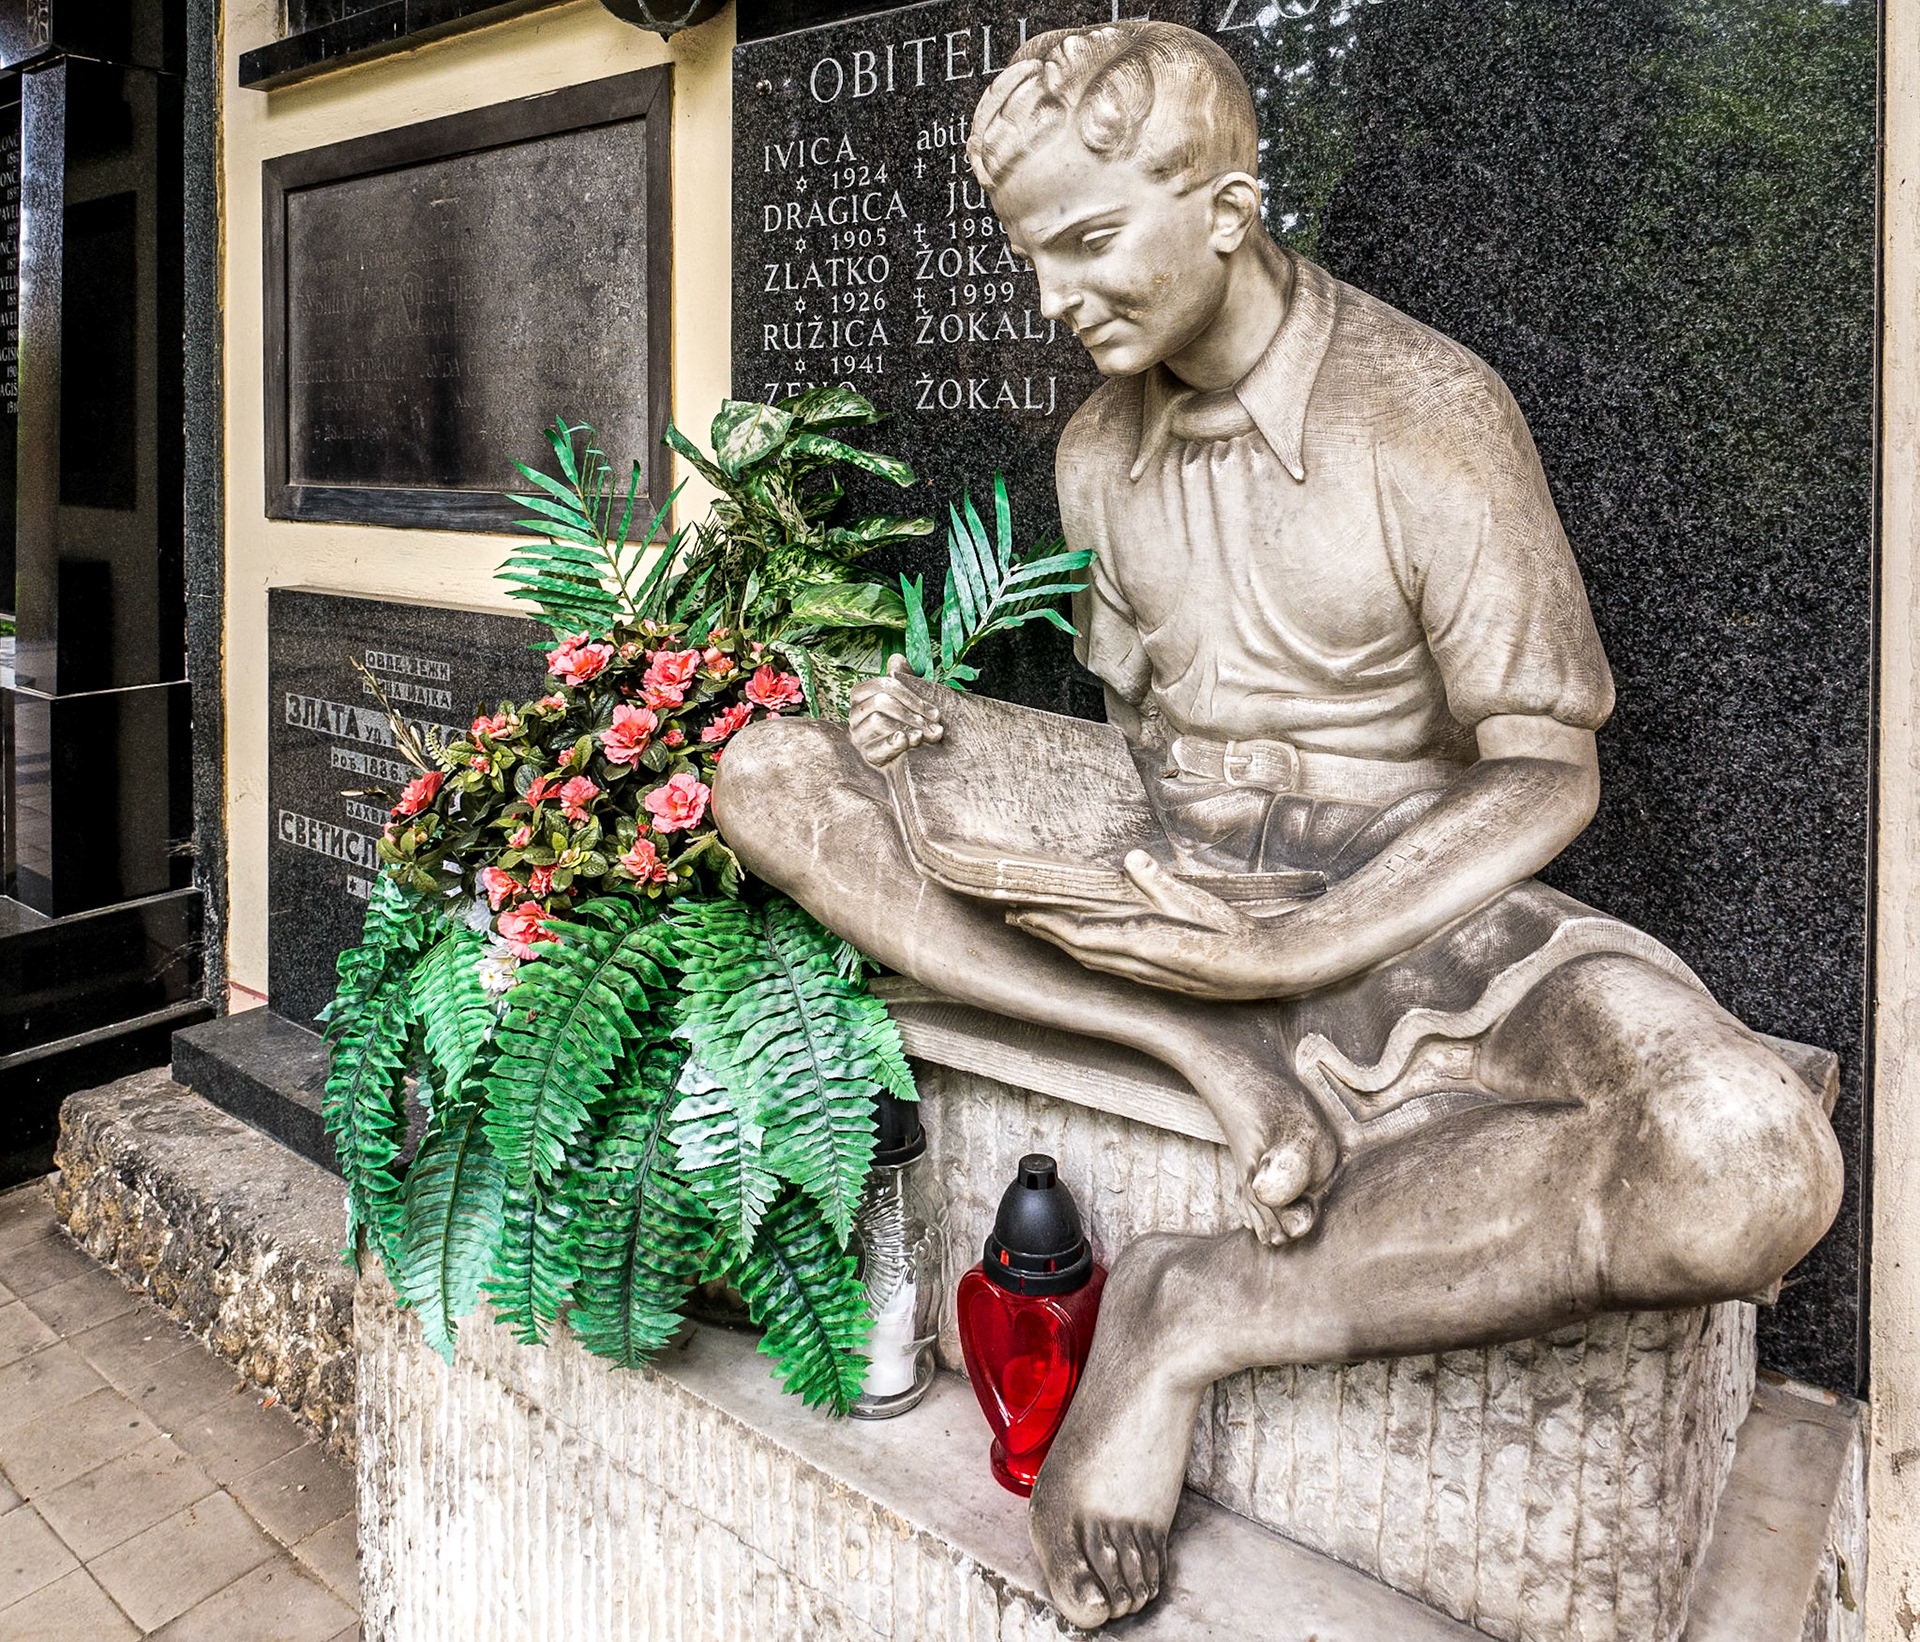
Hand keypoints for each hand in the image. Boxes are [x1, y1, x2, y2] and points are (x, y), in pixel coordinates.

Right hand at [849, 655, 943, 768]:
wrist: (914, 759)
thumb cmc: (911, 724)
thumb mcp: (910, 702)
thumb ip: (903, 680)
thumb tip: (897, 658)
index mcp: (863, 695)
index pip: (883, 685)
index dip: (910, 695)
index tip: (934, 711)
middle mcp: (856, 714)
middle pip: (880, 702)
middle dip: (912, 713)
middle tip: (935, 727)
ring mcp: (859, 736)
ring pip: (877, 720)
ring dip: (907, 726)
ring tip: (926, 735)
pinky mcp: (866, 757)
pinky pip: (874, 748)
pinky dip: (892, 743)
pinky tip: (906, 740)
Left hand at [1009, 852, 1279, 999]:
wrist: (1263, 970)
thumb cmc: (1234, 935)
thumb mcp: (1198, 903)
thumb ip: (1160, 882)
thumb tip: (1131, 858)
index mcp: (1144, 944)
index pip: (1082, 935)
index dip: (1048, 925)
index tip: (1022, 912)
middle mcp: (1138, 965)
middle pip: (1078, 950)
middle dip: (1046, 934)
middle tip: (1017, 917)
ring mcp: (1147, 975)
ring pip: (1091, 960)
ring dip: (1062, 944)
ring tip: (1040, 928)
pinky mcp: (1156, 977)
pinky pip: (1108, 965)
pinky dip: (1086, 952)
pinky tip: (1083, 945)